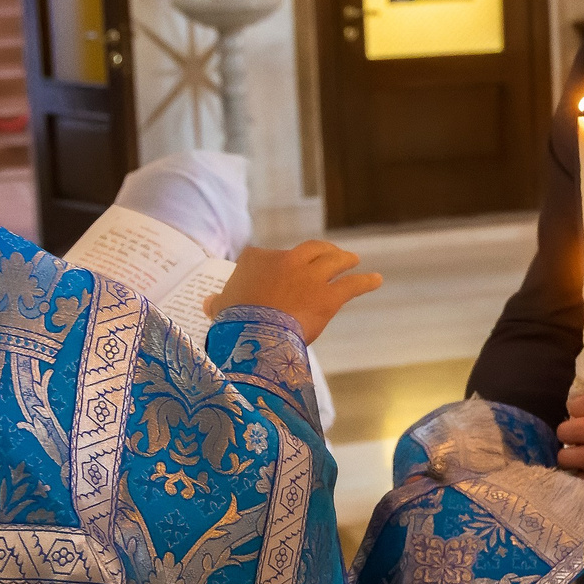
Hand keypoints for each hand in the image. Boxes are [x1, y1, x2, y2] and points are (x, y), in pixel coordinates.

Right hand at [213, 241, 381, 343]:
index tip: (281, 272)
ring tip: (354, 259)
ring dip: (345, 259)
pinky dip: (366, 281)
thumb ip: (218, 302)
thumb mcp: (221, 308)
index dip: (277, 265)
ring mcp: (310, 276)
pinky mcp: (329, 296)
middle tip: (333, 254)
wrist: (253, 334)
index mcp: (257, 258)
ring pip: (334, 261)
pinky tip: (377, 279)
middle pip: (310, 249)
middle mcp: (287, 260)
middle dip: (323, 251)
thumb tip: (207, 303)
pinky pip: (352, 285)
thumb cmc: (232, 321)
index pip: (268, 256)